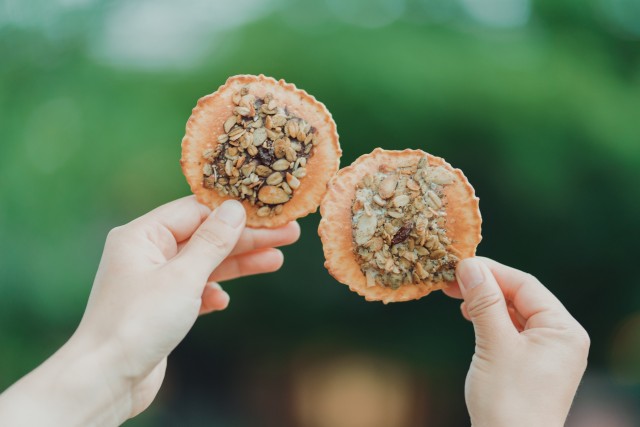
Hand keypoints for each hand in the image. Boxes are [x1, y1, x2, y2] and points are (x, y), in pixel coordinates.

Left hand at [0, 196, 299, 425]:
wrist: (107, 378)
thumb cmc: (139, 322)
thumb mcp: (183, 276)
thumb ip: (213, 241)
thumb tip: (236, 208)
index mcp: (142, 235)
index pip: (196, 210)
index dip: (234, 213)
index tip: (268, 212)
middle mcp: (146, 253)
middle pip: (205, 237)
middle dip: (246, 239)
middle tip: (288, 234)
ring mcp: (152, 281)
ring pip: (203, 264)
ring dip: (238, 264)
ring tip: (276, 260)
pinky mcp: (159, 307)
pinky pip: (193, 290)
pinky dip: (211, 292)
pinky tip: (224, 300)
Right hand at [444, 257, 589, 426]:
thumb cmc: (508, 401)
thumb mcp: (495, 344)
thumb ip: (484, 302)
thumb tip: (469, 265)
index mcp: (563, 330)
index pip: (526, 285)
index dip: (492, 271)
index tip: (460, 264)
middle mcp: (560, 337)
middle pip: (520, 296)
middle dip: (486, 286)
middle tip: (451, 278)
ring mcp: (546, 351)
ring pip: (513, 312)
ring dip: (485, 302)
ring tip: (457, 297)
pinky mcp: (530, 363)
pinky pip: (510, 330)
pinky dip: (489, 319)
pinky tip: (470, 315)